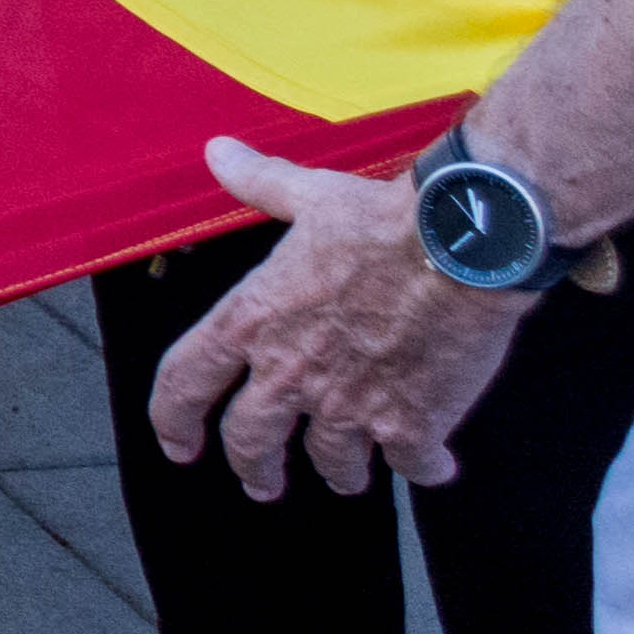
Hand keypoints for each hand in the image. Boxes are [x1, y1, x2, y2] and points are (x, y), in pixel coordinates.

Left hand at [148, 136, 537, 498]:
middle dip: (253, 468)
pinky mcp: (411, 425)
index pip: (184, 382)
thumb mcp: (308, 194)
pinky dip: (421, 469)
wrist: (461, 247)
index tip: (178, 445)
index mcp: (251, 320)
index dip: (172, 419)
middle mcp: (289, 371)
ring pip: (332, 462)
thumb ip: (260, 182)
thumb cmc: (381, 219)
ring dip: (339, 473)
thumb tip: (217, 151)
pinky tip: (432, 466)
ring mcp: (349, 405)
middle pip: (250, 441)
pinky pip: (410, 466)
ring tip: (346, 477)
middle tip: (261, 482)